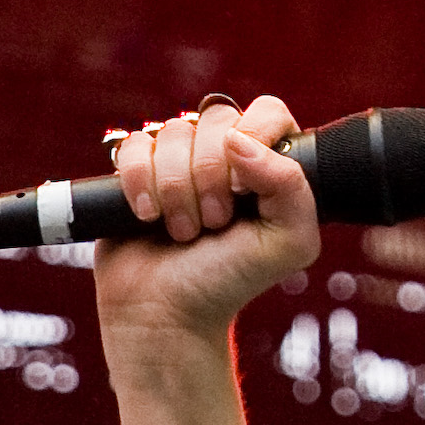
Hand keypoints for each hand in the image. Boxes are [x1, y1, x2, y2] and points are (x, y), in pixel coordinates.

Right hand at [93, 95, 322, 349]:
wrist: (167, 313)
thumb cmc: (230, 278)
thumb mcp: (288, 242)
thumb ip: (291, 185)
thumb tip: (238, 140)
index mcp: (270, 162)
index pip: (269, 111)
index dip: (254, 140)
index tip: (245, 189)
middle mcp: (225, 153)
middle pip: (216, 119)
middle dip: (211, 176)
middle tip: (215, 222)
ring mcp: (179, 159)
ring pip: (173, 131)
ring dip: (176, 189)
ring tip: (185, 230)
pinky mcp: (137, 170)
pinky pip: (133, 146)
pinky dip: (139, 183)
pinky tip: (149, 217)